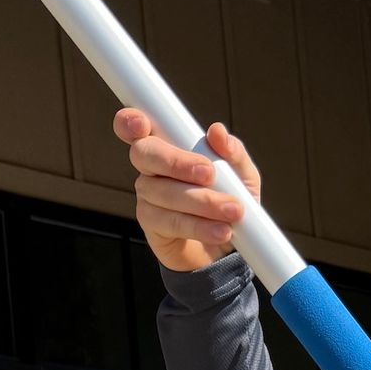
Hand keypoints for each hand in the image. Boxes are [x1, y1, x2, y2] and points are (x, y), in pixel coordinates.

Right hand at [114, 111, 258, 272]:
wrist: (228, 247)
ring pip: (164, 192)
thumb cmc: (229, 200)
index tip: (142, 124)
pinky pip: (170, 222)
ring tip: (233, 212)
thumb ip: (233, 153)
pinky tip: (220, 231)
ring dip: (202, 201)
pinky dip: (199, 226)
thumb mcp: (241, 176)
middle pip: (145, 154)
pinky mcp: (152, 225)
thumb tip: (217, 132)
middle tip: (209, 173)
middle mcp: (150, 168)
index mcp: (167, 145)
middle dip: (177, 162)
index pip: (135, 127)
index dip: (129, 122)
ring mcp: (147, 196)